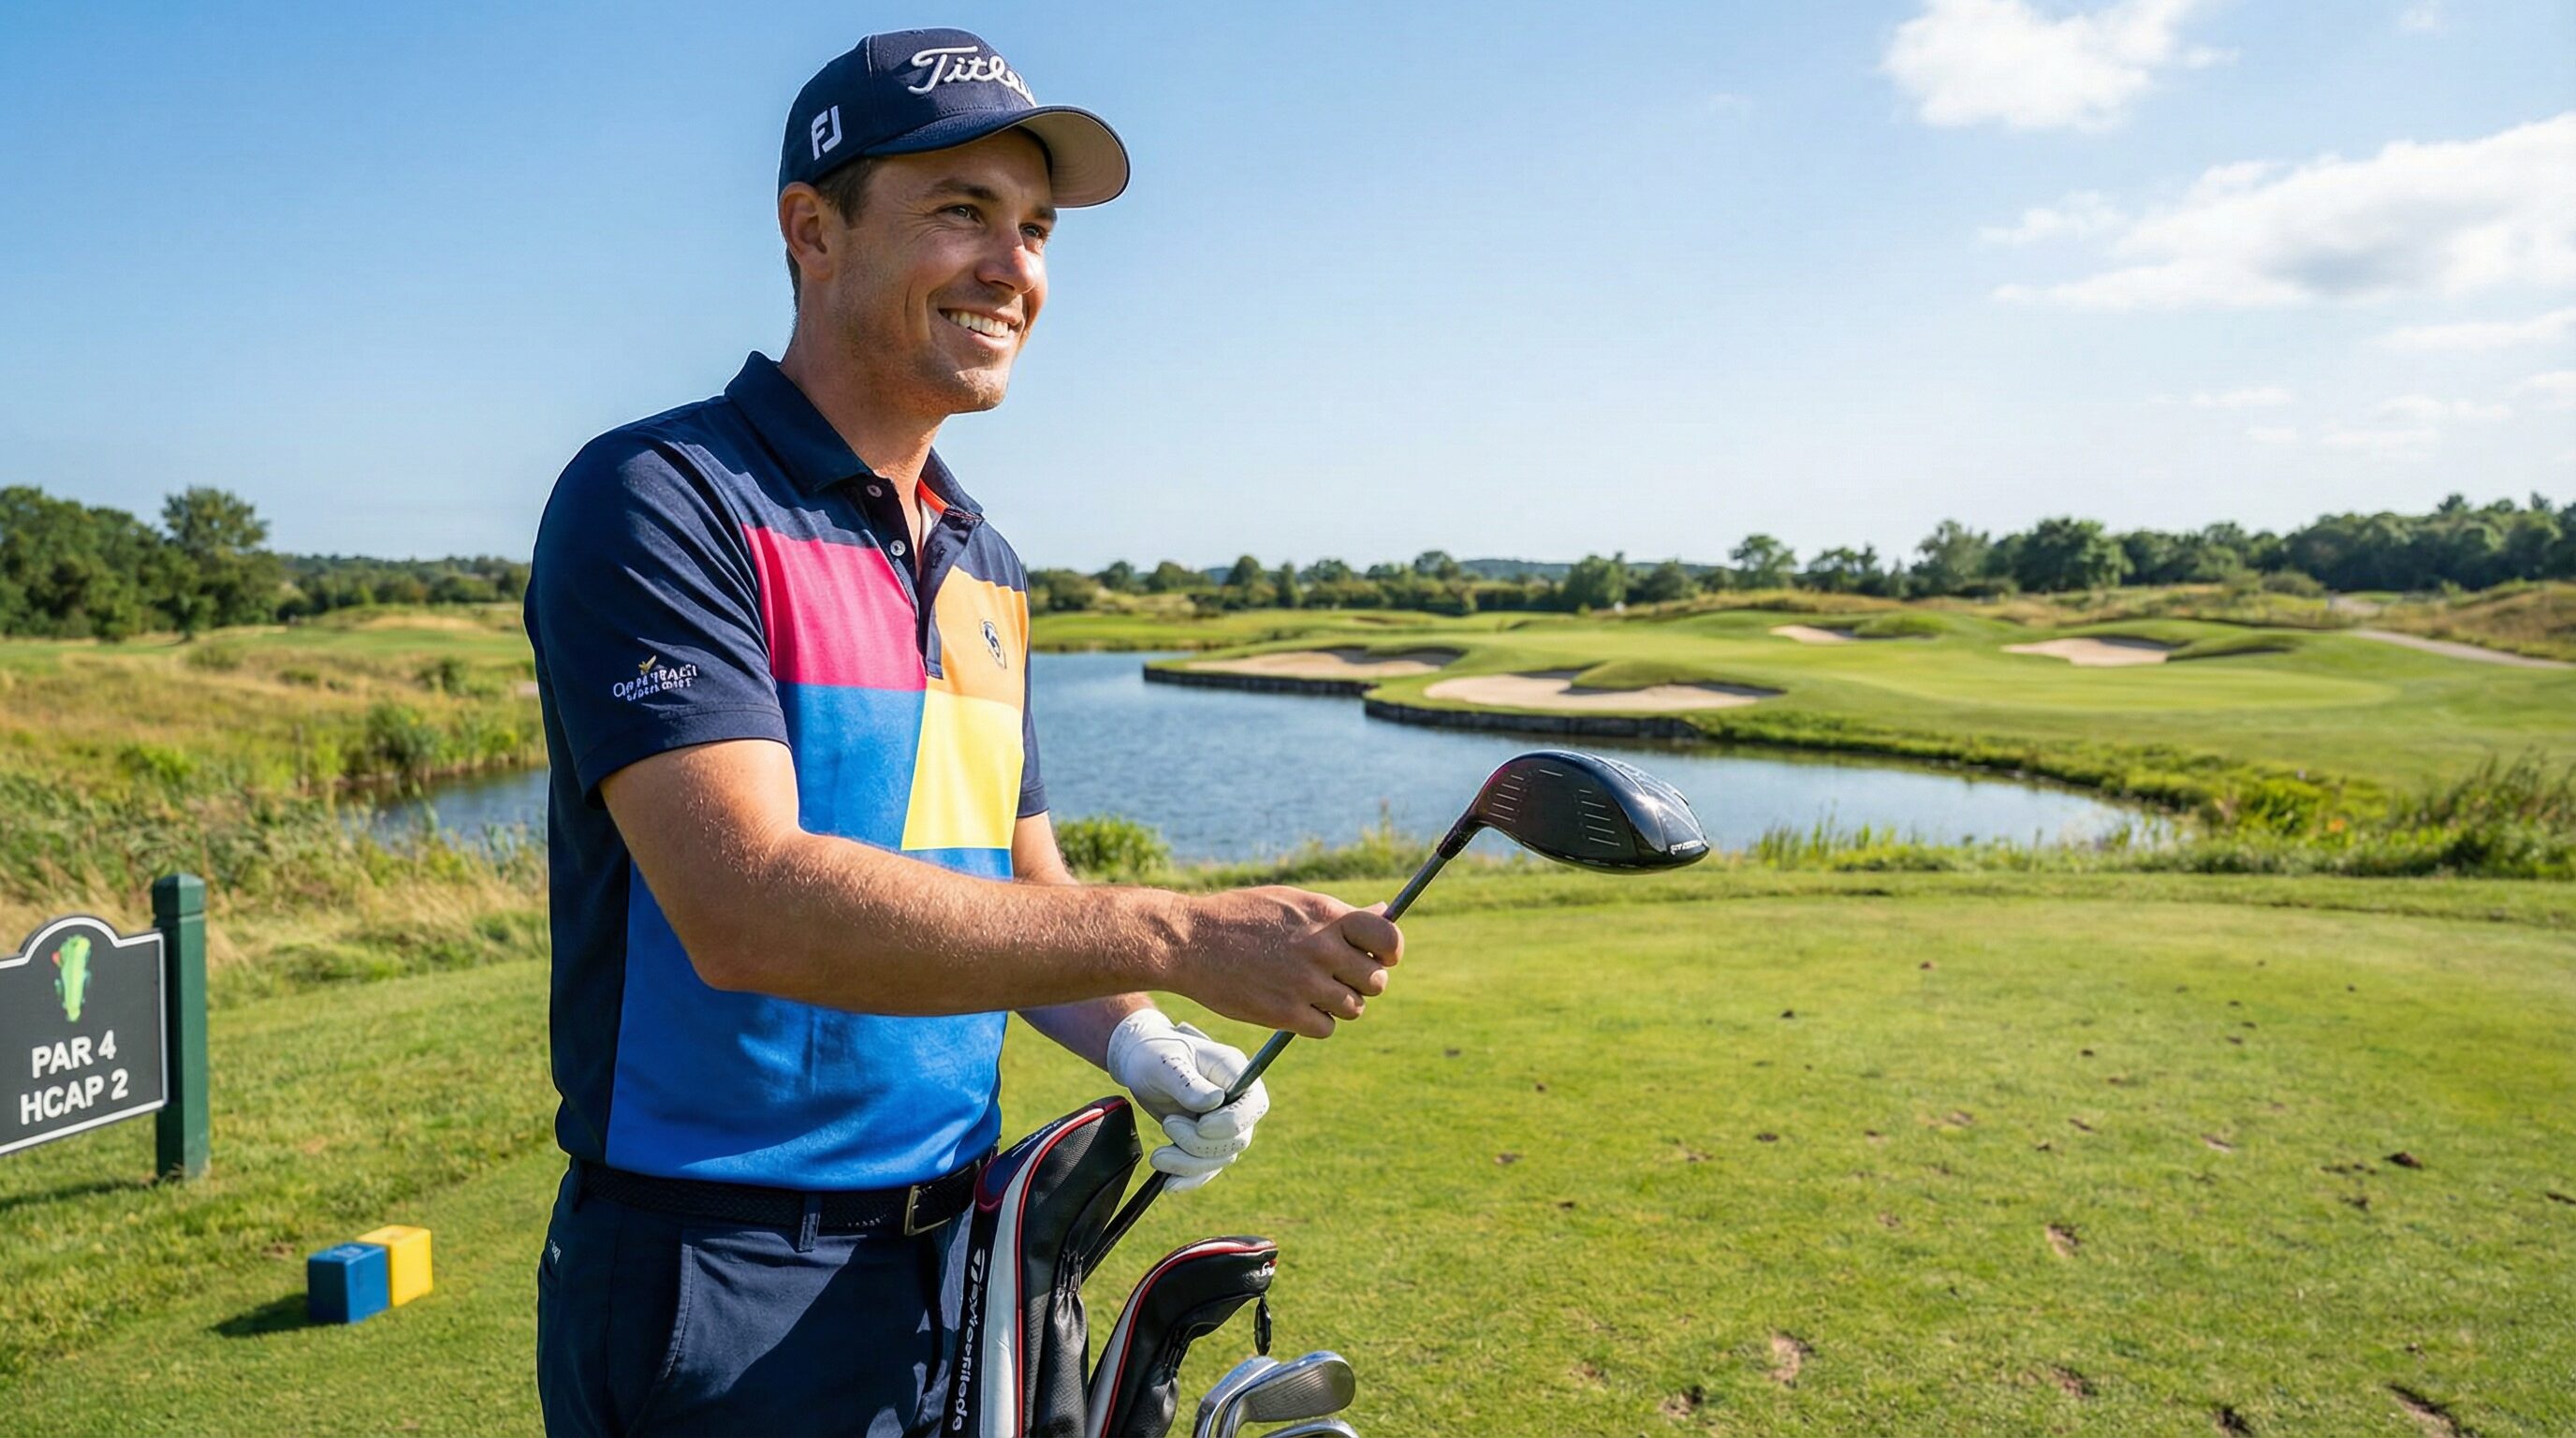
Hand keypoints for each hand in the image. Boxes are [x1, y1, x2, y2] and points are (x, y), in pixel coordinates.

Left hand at [1105, 1008, 1269, 1190]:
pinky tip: (1169, 1183)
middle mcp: (1235, 1099)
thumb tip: (1214, 1102)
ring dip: (1189, 1164)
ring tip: (1157, 1157)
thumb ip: (1188, 1084)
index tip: (1202, 1125)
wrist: (1138, 1061)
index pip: (1254, 1104)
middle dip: (1200, 1143)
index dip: (1233, 1121)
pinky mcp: (1207, 1140)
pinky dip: (1189, 1178)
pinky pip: (1207, 1168)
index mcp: (1233, 1071)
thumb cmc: (1153, 1053)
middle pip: (1238, 1137)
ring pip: (1222, 1157)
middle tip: (1168, 1124)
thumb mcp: (1165, 1063)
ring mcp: (1223, 1122)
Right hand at [1176, 887, 1401, 1038]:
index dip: (1390, 952)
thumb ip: (1338, 913)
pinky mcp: (1286, 1014)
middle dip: (1361, 982)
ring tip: (1310, 991)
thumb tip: (1383, 910)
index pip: (1389, 939)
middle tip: (1336, 978)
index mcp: (1327, 916)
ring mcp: (1305, 983)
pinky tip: (1294, 1007)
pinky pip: (1327, 1028)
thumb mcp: (1292, 902)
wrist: (1190, 941)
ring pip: (1354, 1007)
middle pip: (1376, 980)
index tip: (1379, 957)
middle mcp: (1322, 949)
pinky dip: (1315, 1022)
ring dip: (1338, 1004)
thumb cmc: (1240, 917)